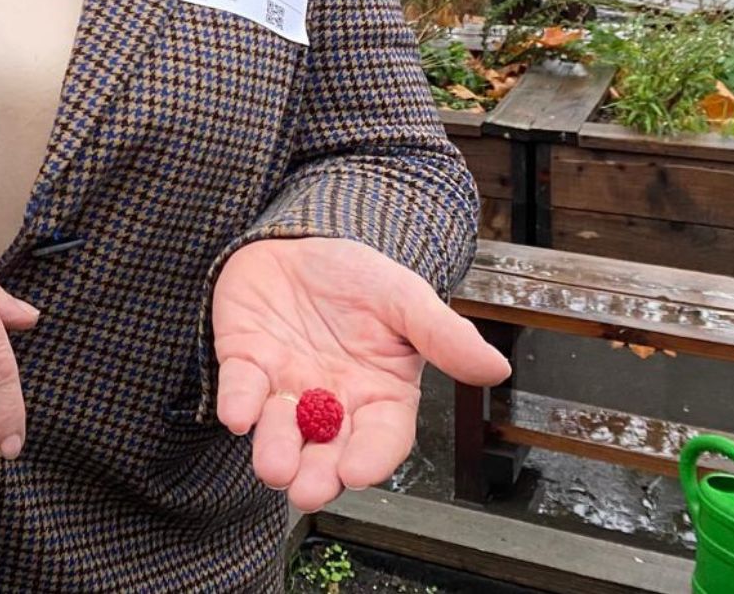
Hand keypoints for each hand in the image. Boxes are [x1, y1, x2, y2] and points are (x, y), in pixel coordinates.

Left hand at [211, 237, 510, 511]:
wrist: (303, 243)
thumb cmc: (359, 278)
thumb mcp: (407, 298)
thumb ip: (444, 335)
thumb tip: (496, 367)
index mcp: (379, 395)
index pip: (381, 438)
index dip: (371, 459)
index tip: (357, 472)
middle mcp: (331, 402)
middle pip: (326, 450)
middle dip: (316, 474)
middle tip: (307, 491)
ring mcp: (285, 386)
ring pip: (280, 430)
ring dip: (275, 449)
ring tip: (274, 467)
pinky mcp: (245, 363)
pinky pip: (240, 388)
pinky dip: (237, 403)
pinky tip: (238, 414)